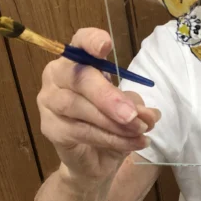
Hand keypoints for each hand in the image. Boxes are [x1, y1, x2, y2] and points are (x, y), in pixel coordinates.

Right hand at [37, 28, 160, 179]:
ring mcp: (49, 102)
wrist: (95, 158)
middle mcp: (57, 76)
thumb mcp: (130, 109)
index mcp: (79, 61)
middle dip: (109, 97)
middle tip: (133, 114)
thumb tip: (150, 114)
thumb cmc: (111, 122)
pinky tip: (133, 142)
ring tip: (140, 130)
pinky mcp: (50, 129)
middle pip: (79, 78)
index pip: (80, 42)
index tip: (106, 46)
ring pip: (78, 107)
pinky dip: (111, 138)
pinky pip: (81, 131)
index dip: (91, 41)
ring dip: (113, 122)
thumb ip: (137, 105)